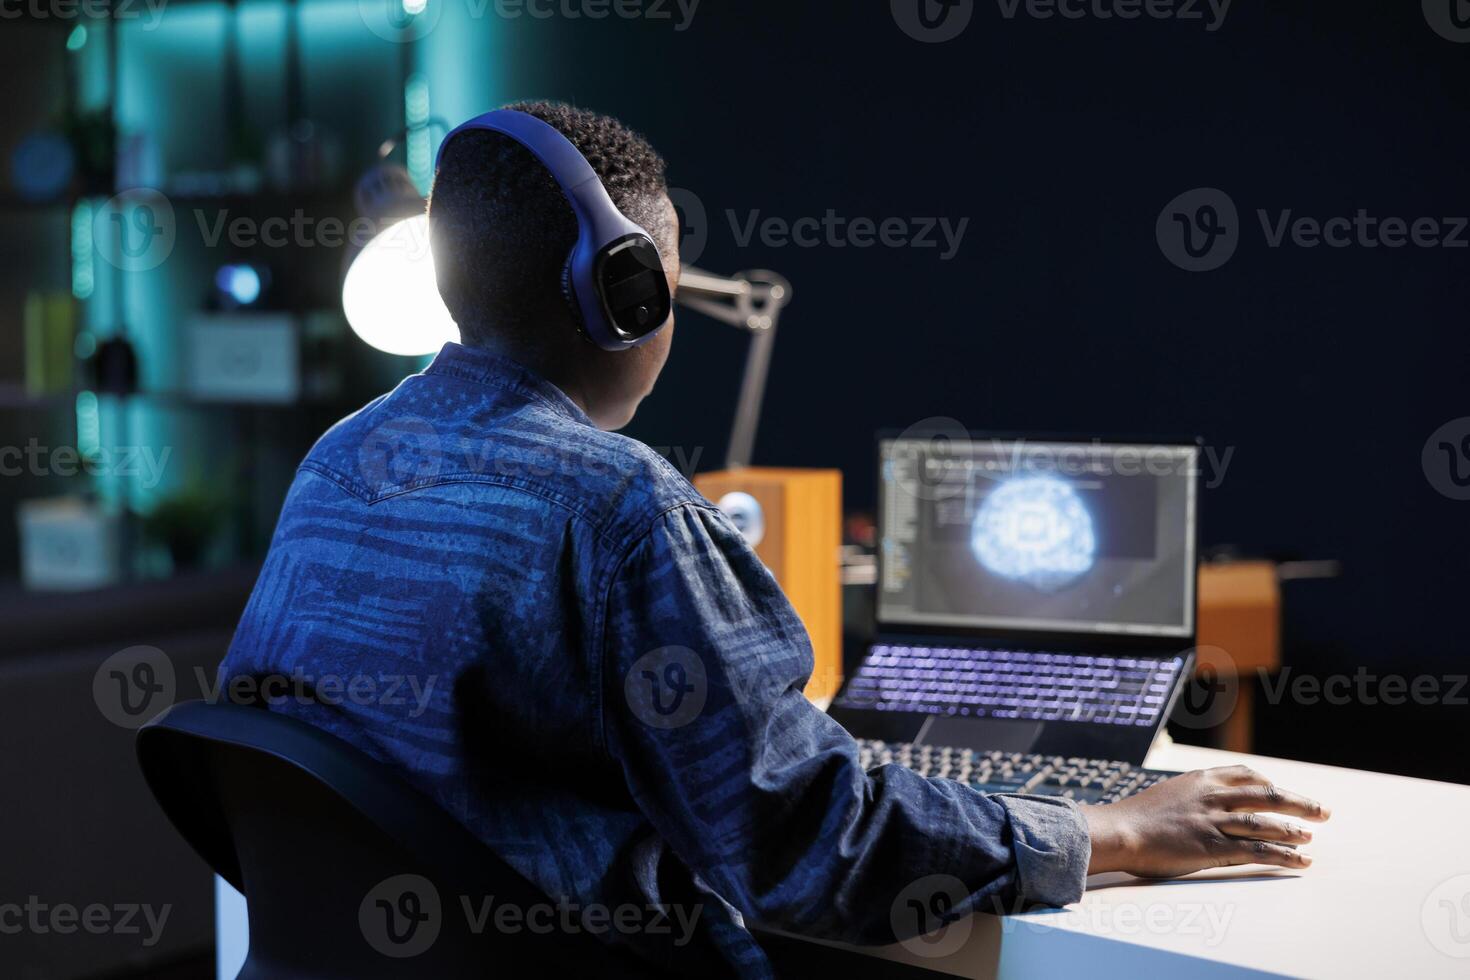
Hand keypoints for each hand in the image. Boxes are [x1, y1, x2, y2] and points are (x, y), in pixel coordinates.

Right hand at [1081, 765, 1330, 877]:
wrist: (1119, 831)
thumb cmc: (1136, 816)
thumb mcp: (1167, 793)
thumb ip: (1190, 795)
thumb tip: (1201, 802)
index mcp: (1201, 779)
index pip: (1245, 774)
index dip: (1269, 783)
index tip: (1282, 791)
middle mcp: (1212, 796)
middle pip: (1266, 795)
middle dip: (1298, 802)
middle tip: (1322, 811)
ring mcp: (1214, 821)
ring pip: (1266, 822)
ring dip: (1293, 829)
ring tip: (1310, 836)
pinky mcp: (1213, 847)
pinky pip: (1257, 850)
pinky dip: (1284, 855)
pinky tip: (1300, 861)